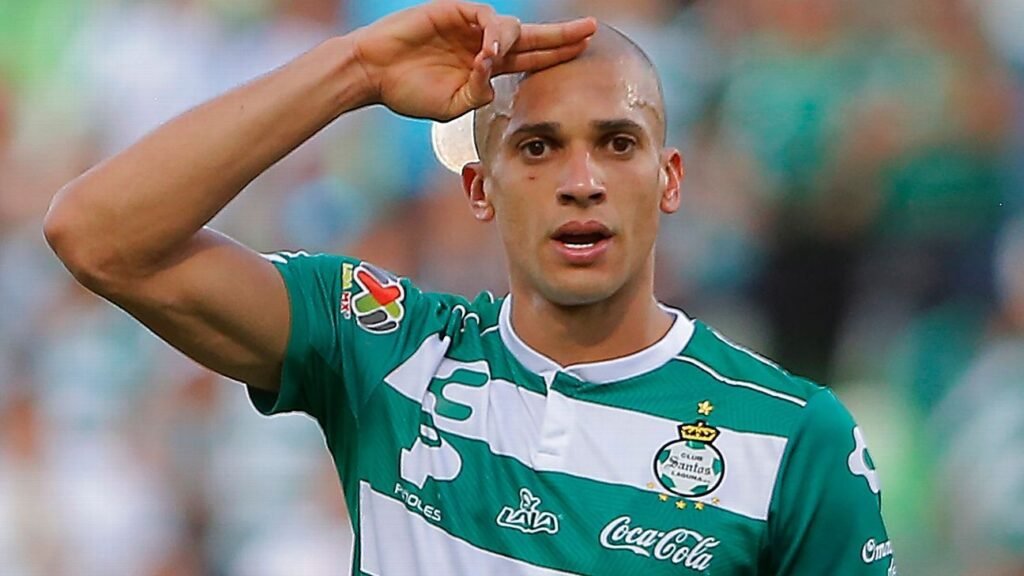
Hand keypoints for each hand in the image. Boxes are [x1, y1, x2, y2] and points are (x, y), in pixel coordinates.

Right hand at [350, 1, 596, 120]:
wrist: (374, 74)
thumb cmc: (408, 92)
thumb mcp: (451, 106)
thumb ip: (477, 96)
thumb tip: (495, 83)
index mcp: (487, 68)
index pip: (531, 58)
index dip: (556, 54)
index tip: (583, 51)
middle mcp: (484, 44)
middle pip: (532, 37)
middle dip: (561, 34)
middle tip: (590, 29)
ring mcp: (470, 27)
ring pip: (510, 27)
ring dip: (512, 41)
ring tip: (495, 57)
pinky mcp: (454, 11)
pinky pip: (484, 17)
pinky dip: (491, 32)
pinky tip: (489, 48)